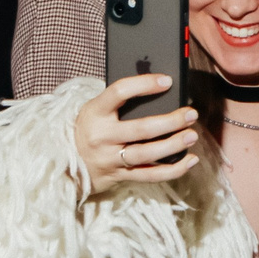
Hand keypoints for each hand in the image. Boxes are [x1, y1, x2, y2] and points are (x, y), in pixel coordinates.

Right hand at [74, 77, 200, 193]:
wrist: (66, 161)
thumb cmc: (91, 127)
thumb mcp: (97, 109)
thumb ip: (120, 102)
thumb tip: (162, 89)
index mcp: (95, 112)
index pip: (119, 92)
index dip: (144, 84)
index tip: (167, 81)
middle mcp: (101, 136)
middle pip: (141, 129)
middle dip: (171, 121)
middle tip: (191, 114)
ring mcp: (109, 159)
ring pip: (147, 154)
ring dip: (173, 145)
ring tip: (192, 135)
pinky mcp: (119, 176)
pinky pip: (149, 175)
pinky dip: (173, 170)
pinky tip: (190, 160)